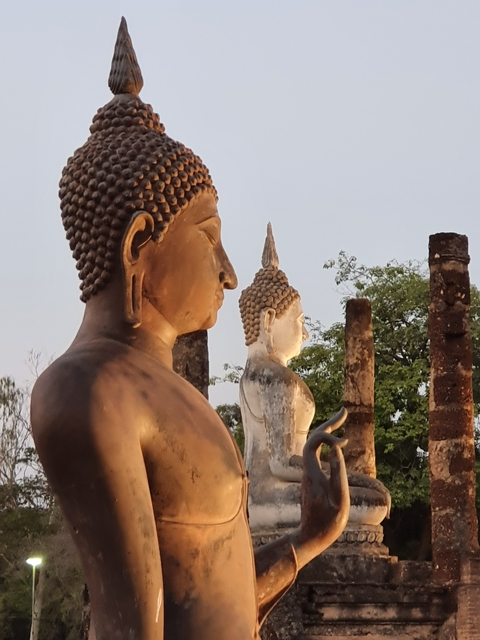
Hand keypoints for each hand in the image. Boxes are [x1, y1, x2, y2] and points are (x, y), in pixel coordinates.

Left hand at [294, 408, 349, 561]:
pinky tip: (336, 443)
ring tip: (342, 418)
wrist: (310, 538)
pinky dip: (327, 443)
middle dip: (329, 424)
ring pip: (315, 445)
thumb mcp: (339, 500)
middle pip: (313, 439)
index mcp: (312, 473)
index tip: (345, 443)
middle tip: (344, 411)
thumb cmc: (327, 523)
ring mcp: (309, 473)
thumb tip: (336, 449)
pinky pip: (318, 453)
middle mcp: (308, 469)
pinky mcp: (313, 478)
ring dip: (328, 431)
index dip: (327, 436)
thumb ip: (338, 474)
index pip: (313, 443)